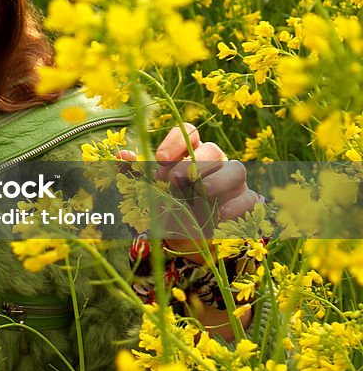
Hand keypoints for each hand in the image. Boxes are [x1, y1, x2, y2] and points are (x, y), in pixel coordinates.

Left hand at [117, 122, 259, 229]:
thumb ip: (137, 174)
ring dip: (217, 180)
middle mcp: (216, 162)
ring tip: (200, 192)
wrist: (189, 238)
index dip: (176, 141)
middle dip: (193, 163)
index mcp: (191, 152)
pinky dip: (236, 206)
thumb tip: (121, 155)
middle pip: (212, 149)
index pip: (189, 132)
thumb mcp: (150, 191)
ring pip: (236, 169)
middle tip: (174, 180)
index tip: (160, 159)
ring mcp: (234, 182)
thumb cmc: (170, 206)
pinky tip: (219, 215)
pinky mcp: (247, 202)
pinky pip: (249, 199)